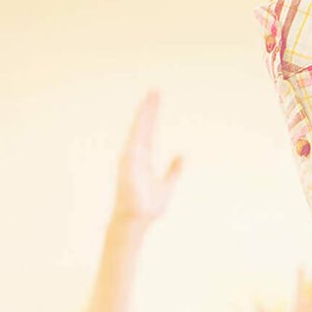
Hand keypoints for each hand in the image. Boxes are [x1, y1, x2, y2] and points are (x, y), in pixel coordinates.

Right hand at [110, 91, 181, 230]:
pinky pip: (135, 140)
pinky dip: (139, 127)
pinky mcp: (129, 163)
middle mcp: (134, 154)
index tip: (155, 100)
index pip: (148, 132)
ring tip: (151, 96)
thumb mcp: (168, 184)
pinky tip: (144, 114)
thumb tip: (182, 155)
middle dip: (148, 108)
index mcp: (143, 158)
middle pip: (143, 126)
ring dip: (145, 113)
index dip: (152, 116)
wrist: (137, 221)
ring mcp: (130, 157)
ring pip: (139, 129)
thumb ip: (174, 169)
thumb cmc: (148, 206)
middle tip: (155, 90)